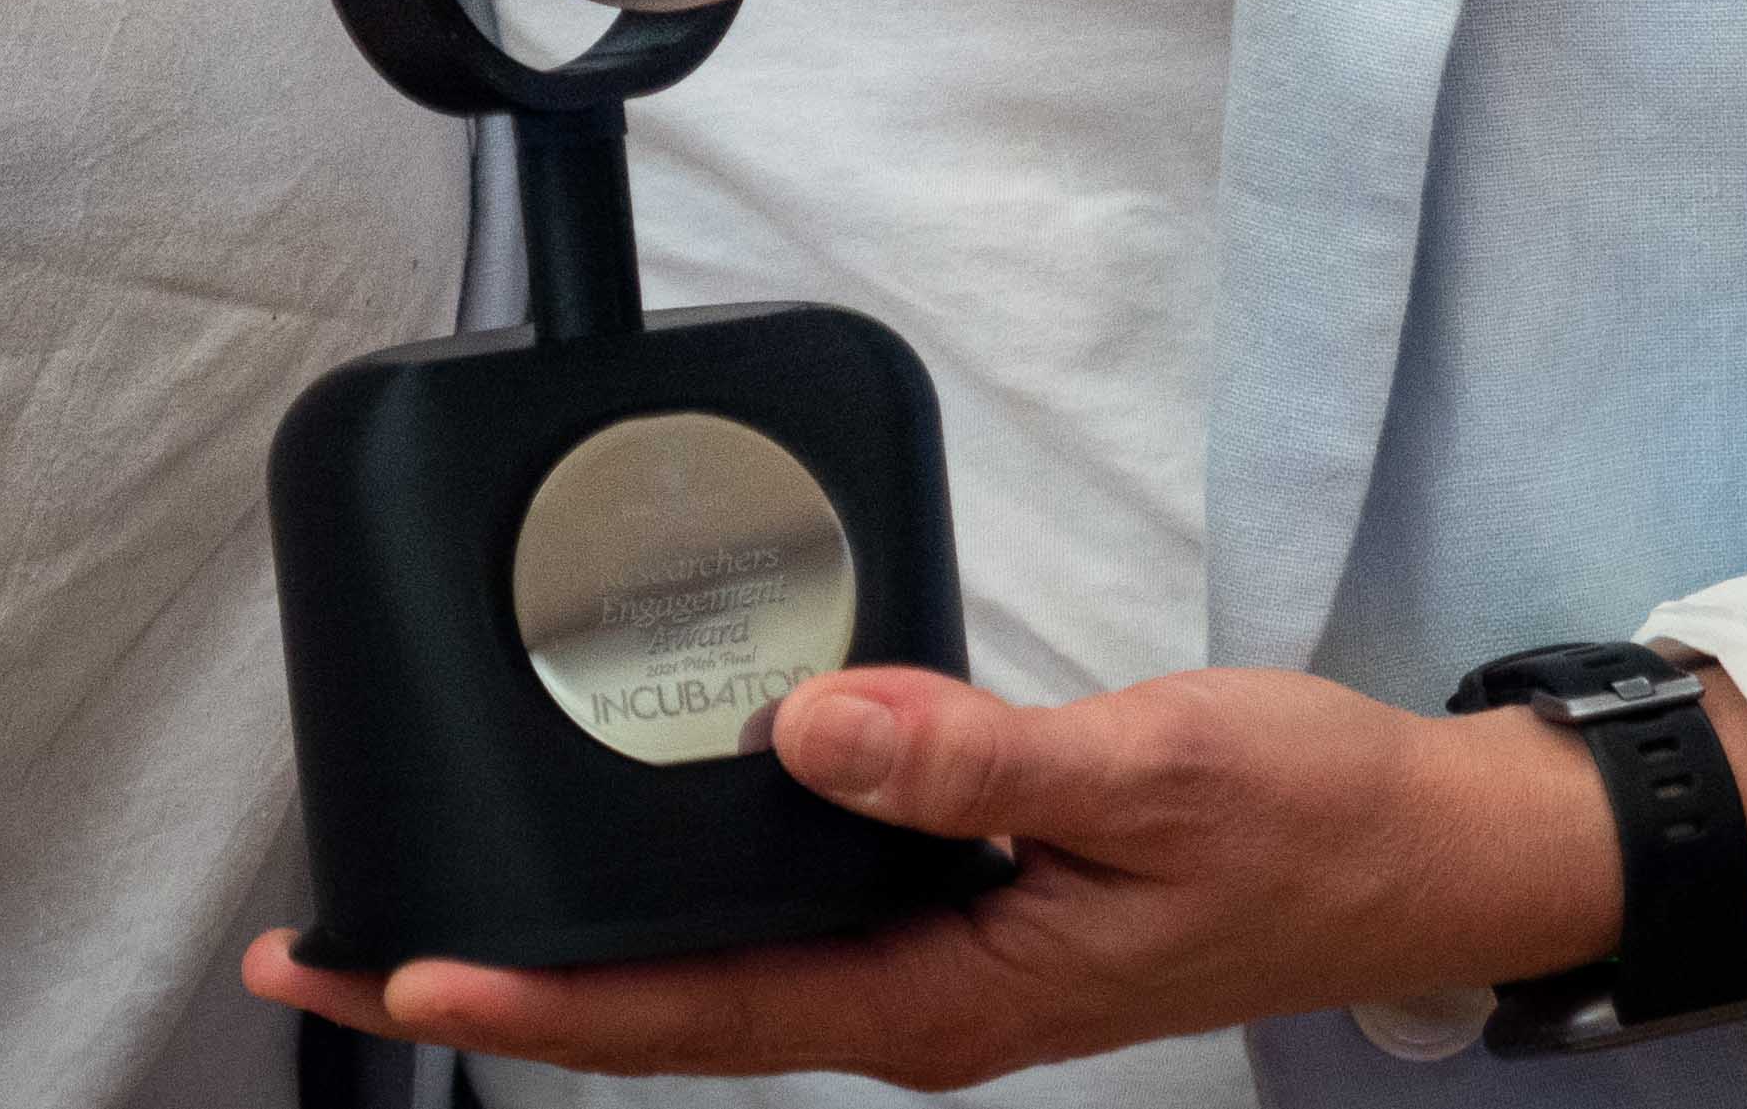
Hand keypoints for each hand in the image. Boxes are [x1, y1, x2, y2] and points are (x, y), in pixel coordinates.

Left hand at [238, 663, 1626, 1088]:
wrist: (1420, 851)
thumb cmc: (1304, 820)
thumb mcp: (1146, 771)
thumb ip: (973, 756)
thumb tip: (809, 728)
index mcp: (938, 1000)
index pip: (690, 1019)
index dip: (531, 1002)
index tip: (394, 973)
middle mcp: (908, 999)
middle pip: (659, 1012)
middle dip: (491, 986)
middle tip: (326, 950)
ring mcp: (924, 960)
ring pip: (702, 965)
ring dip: (562, 941)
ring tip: (412, 898)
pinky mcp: (947, 905)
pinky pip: (772, 906)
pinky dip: (668, 879)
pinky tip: (616, 818)